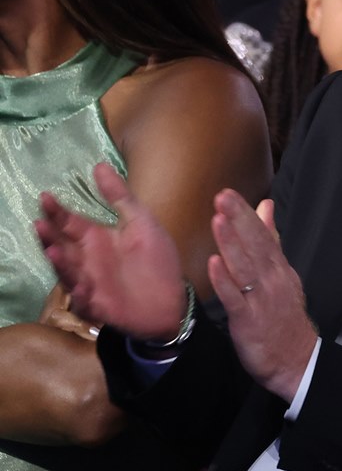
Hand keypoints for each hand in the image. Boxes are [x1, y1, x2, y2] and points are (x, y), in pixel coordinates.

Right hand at [37, 163, 186, 340]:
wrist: (171, 300)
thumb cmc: (155, 260)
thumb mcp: (141, 223)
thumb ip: (120, 197)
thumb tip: (99, 165)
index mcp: (97, 239)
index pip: (70, 222)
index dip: (57, 210)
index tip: (46, 196)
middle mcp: (87, 260)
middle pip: (61, 246)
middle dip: (49, 236)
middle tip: (40, 223)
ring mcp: (90, 283)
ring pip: (68, 272)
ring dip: (60, 263)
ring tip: (52, 250)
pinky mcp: (98, 305)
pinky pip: (84, 300)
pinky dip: (80, 294)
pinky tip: (80, 286)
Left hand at [209, 192, 316, 401]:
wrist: (296, 360)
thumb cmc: (284, 316)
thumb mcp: (282, 274)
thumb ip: (271, 240)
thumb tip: (265, 207)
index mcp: (279, 269)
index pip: (263, 235)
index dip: (245, 214)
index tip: (229, 194)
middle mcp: (272, 280)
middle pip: (255, 245)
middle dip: (238, 220)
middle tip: (222, 197)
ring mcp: (261, 299)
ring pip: (245, 267)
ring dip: (231, 243)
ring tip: (218, 220)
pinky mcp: (248, 320)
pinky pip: (236, 298)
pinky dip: (225, 281)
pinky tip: (214, 264)